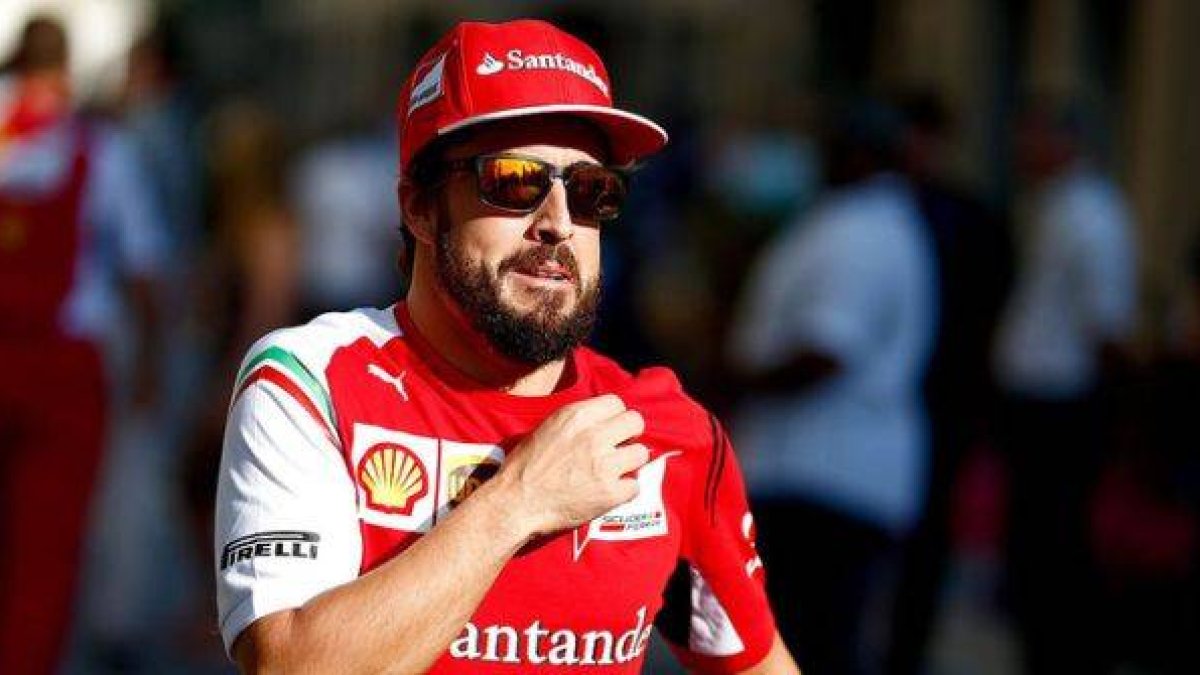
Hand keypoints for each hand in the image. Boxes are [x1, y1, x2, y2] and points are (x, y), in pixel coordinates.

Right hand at [493, 394, 648, 538]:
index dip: (614, 417)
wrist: (515, 503)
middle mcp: (594, 436)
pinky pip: (634, 485)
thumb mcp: (547, 428)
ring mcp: (604, 465)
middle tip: (618, 447)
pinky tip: (607, 492)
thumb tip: (603, 420)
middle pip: (635, 422)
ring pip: (641, 453)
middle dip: (629, 434)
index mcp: (576, 417)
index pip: (617, 403)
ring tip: (613, 471)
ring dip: (629, 463)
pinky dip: (623, 490)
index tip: (609, 428)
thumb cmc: (524, 467)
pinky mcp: (609, 493)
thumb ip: (577, 421)